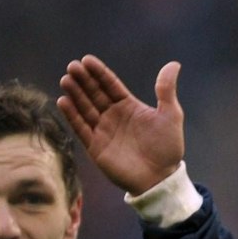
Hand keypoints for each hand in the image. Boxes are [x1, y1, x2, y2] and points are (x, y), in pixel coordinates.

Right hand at [57, 56, 186, 196]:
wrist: (161, 178)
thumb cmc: (167, 147)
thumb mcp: (171, 115)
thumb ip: (166, 90)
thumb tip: (174, 64)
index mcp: (128, 106)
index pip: (110, 85)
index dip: (99, 73)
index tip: (87, 60)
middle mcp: (113, 116)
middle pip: (94, 94)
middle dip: (83, 80)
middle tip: (72, 67)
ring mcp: (103, 131)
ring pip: (85, 108)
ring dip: (75, 94)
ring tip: (66, 80)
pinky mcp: (95, 146)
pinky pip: (81, 128)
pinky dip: (72, 116)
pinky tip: (63, 102)